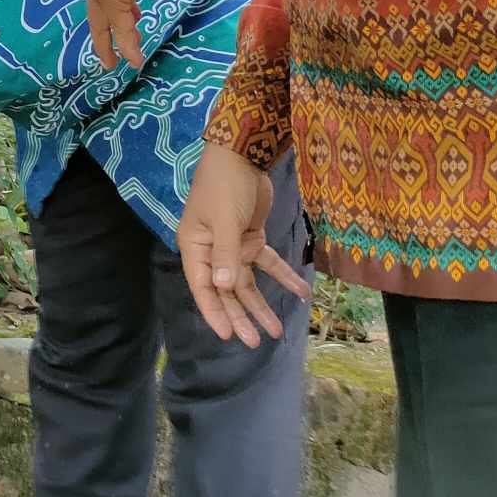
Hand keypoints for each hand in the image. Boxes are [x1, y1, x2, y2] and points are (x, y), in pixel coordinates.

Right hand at [179, 143, 309, 346]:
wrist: (241, 155)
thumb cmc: (224, 186)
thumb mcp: (225, 220)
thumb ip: (226, 254)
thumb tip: (222, 287)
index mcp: (195, 247)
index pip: (203, 287)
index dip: (214, 312)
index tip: (228, 336)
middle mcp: (211, 251)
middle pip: (225, 290)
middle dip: (241, 315)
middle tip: (256, 342)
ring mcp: (232, 246)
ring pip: (246, 282)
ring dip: (261, 304)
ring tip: (277, 330)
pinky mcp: (250, 237)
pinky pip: (267, 263)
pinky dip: (283, 276)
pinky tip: (301, 291)